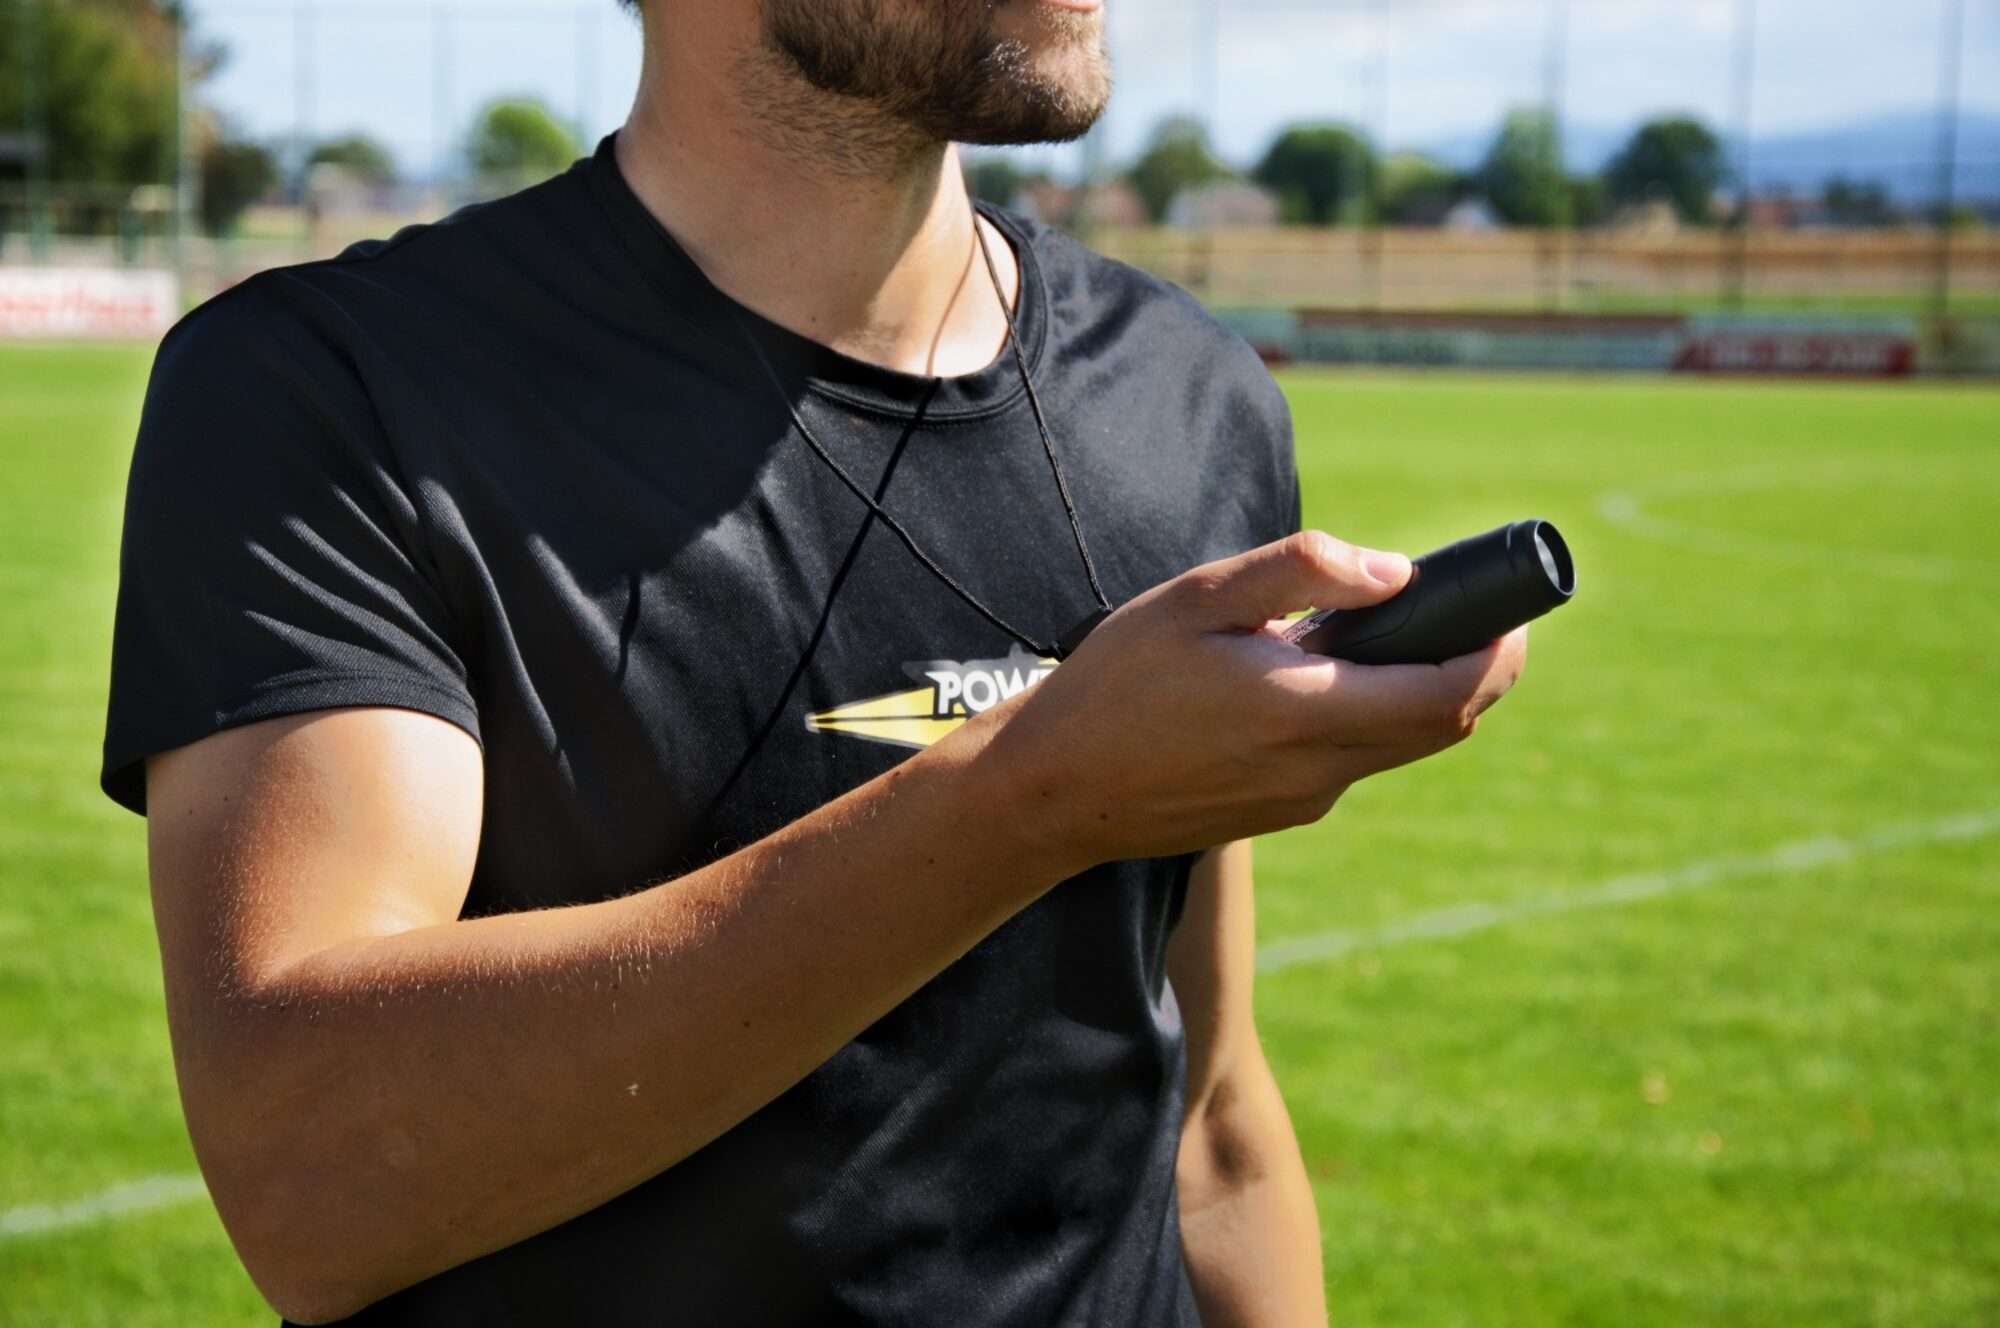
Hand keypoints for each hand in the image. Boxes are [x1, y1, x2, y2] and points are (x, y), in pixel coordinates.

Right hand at [974, 531, 1528, 866]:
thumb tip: (1395, 569)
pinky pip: (1353, 758)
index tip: (1509, 606)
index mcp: (1306, 713)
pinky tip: (1306, 673)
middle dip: (1475, 664)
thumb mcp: (1197, 598)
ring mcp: (1304, 799)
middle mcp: (1320, 771)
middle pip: (1445, 725)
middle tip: (1467, 603)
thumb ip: (1299, 572)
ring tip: (1367, 628)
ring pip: (1400, 743)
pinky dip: (1365, 711)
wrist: (1053, 791)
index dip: (1499, 652)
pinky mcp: (1283, 811)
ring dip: (1415, 688)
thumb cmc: (1116, 683)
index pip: (1451, 695)